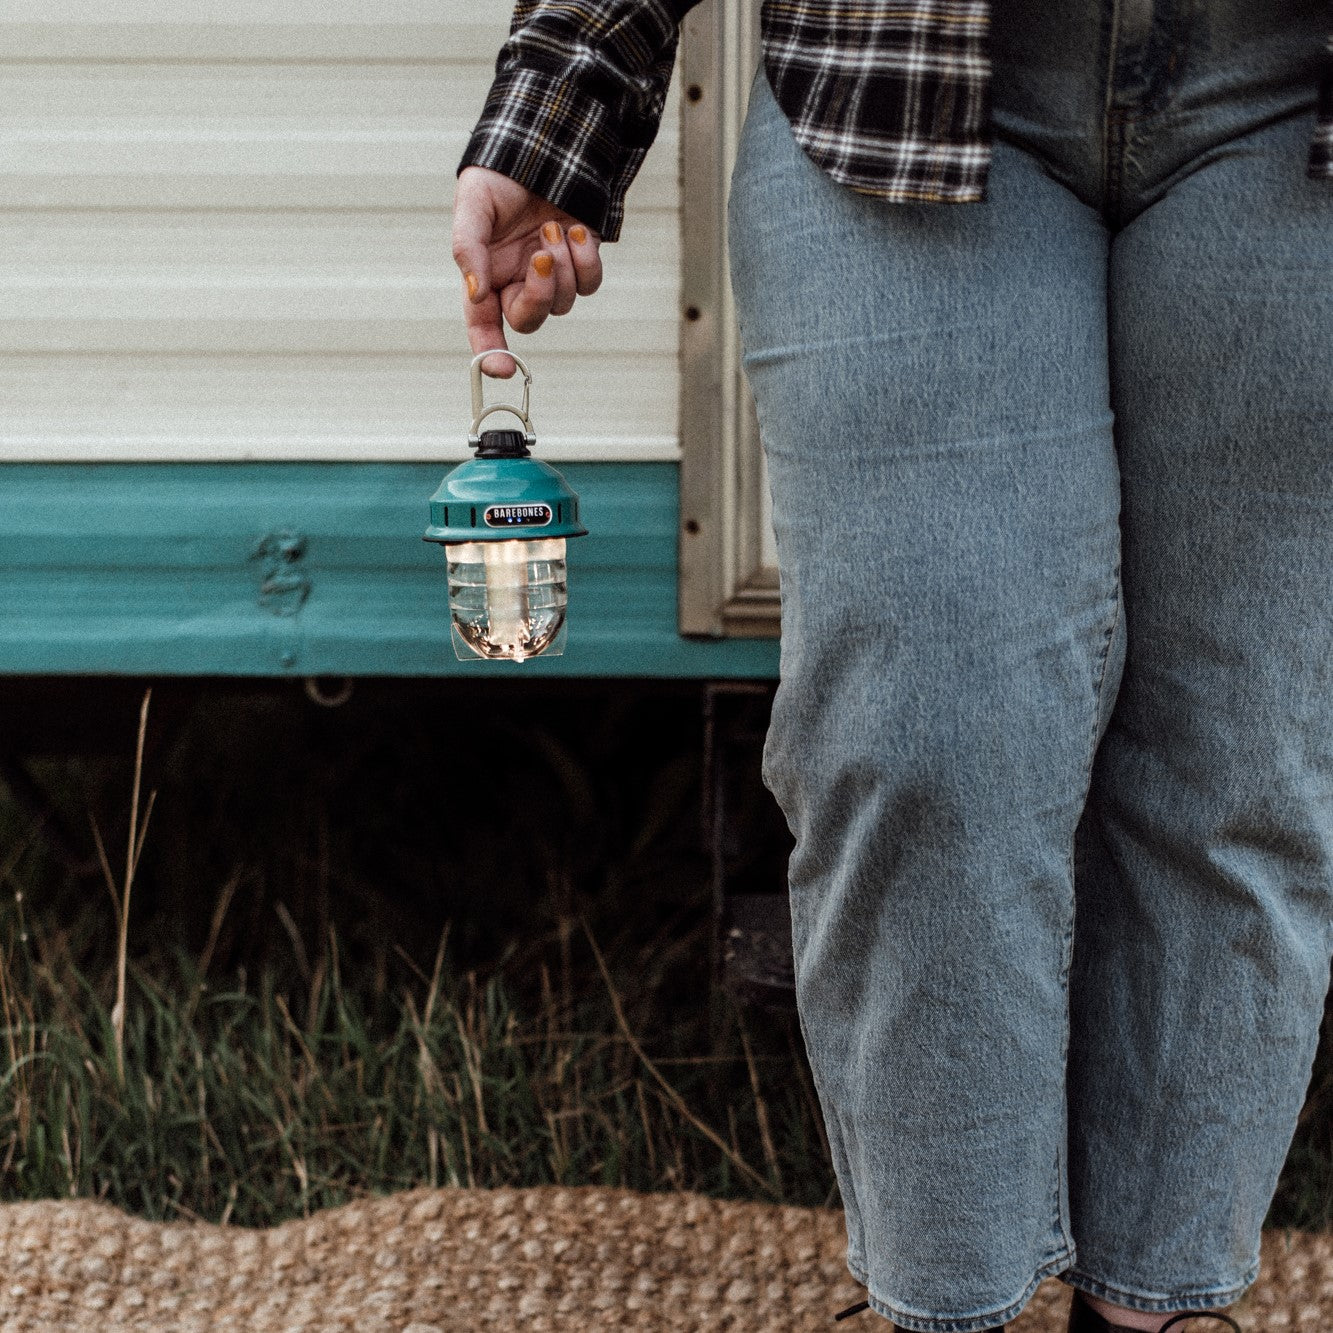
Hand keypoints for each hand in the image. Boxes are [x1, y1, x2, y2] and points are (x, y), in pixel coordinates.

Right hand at [452, 166, 603, 377]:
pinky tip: (576, 230)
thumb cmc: (501, 174)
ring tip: (554, 227)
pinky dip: (586, 261)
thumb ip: (468, 248)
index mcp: (487, 274)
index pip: (484, 324)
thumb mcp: (473, 204)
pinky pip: (589, 283)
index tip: (498, 369)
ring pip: (563, 302)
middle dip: (539, 295)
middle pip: (530, 319)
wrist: (545, 143)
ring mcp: (552, 274)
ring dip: (562, 267)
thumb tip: (476, 293)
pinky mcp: (581, 261)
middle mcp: (518, 281)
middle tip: (541, 256)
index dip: (489, 351)